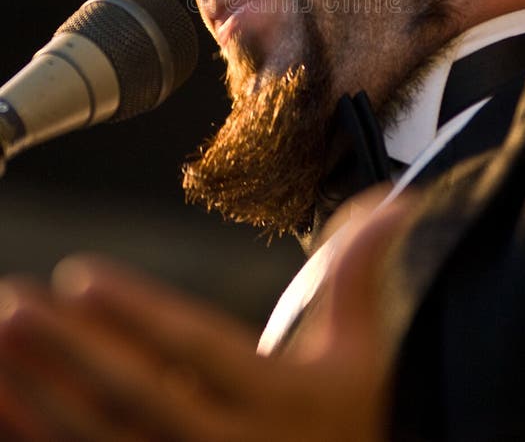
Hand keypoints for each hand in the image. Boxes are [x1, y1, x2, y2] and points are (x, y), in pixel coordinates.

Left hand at [0, 188, 412, 440]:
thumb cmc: (356, 415)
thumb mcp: (367, 350)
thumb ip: (361, 272)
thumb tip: (392, 200)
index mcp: (283, 405)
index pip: (199, 351)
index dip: (139, 315)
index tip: (81, 275)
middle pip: (136, 399)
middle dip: (70, 353)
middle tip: (15, 303)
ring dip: (38, 396)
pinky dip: (37, 434)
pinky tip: (3, 400)